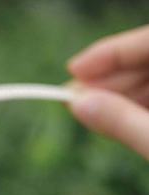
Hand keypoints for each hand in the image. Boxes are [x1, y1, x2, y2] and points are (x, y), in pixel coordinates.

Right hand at [67, 25, 148, 159]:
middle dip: (109, 79)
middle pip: (147, 62)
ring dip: (119, 95)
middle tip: (73, 97)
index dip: (110, 52)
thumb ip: (122, 122)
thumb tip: (77, 104)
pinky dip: (136, 107)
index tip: (73, 68)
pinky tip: (115, 116)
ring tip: (86, 110)